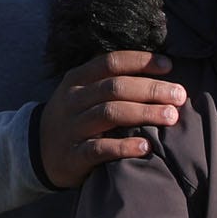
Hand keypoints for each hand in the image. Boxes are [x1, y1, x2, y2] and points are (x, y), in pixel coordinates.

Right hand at [39, 50, 186, 188]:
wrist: (36, 151)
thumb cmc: (75, 117)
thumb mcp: (84, 92)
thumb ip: (112, 81)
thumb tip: (161, 69)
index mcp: (77, 79)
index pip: (110, 62)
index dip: (141, 61)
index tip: (169, 65)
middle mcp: (73, 100)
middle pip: (115, 87)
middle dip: (151, 90)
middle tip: (180, 95)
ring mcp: (71, 128)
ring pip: (109, 114)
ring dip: (144, 113)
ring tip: (171, 116)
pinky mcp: (73, 156)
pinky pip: (99, 149)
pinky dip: (124, 147)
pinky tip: (146, 147)